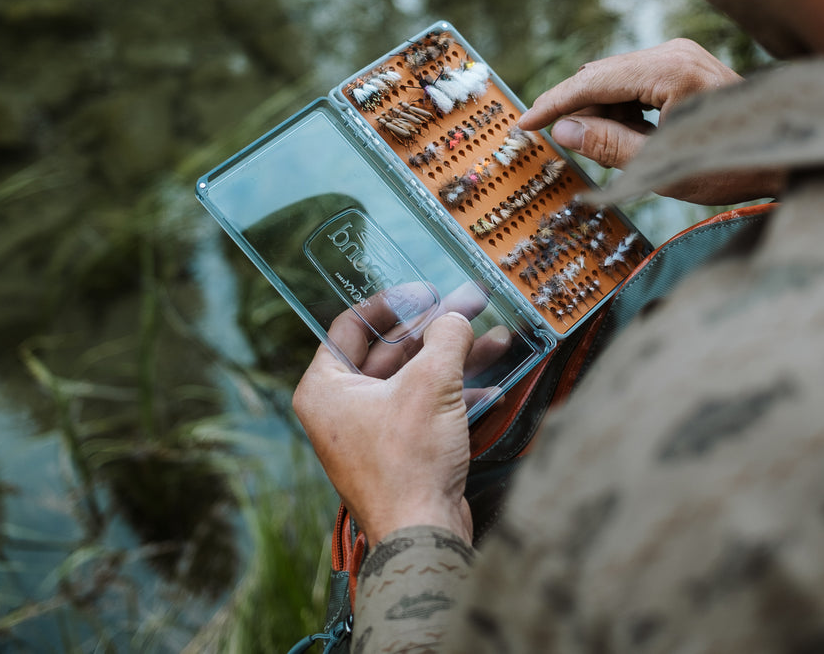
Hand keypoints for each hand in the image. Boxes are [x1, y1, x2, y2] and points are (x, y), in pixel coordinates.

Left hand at [293, 307, 477, 545]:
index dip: (391, 303)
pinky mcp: (400, 453)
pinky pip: (425, 409)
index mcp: (326, 387)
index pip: (351, 325)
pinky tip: (493, 382)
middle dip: (436, 330)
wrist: (423, 533)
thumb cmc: (409, 463)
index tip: (424, 291)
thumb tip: (456, 319)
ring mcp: (371, 433)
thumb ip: (445, 338)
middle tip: (470, 308)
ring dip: (455, 360)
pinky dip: (456, 394)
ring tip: (497, 340)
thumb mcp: (430, 384)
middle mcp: (341, 409)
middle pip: (391, 351)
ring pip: (415, 380)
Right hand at [518, 39, 783, 204]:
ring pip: (618, 78)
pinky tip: (625, 135)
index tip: (523, 124)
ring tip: (598, 146)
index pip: (593, 82)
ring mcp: (682, 54)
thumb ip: (608, 145)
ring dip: (600, 110)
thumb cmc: (731, 164)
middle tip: (552, 141)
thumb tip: (564, 130)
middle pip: (603, 76)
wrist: (787, 155)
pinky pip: (638, 81)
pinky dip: (622, 106)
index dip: (553, 105)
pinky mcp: (688, 64)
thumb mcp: (661, 164)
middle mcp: (674, 52)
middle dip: (575, 108)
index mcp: (669, 71)